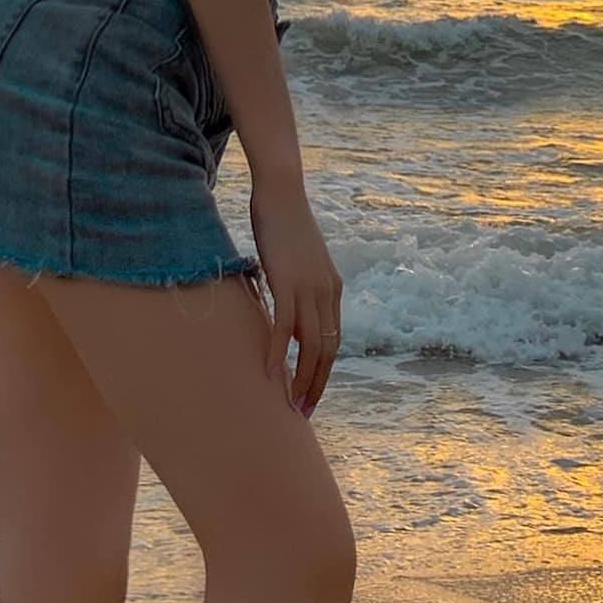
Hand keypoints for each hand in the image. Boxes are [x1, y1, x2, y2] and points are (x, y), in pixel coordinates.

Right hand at [250, 179, 342, 417]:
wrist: (282, 192)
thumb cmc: (283, 224)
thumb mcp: (296, 263)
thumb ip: (296, 290)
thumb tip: (283, 317)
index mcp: (332, 289)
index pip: (333, 341)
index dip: (323, 371)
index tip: (311, 393)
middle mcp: (327, 292)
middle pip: (326, 350)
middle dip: (316, 384)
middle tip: (303, 410)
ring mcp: (309, 287)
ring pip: (311, 344)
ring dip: (302, 378)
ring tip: (291, 403)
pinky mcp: (287, 281)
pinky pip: (285, 325)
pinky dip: (278, 352)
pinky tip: (270, 372)